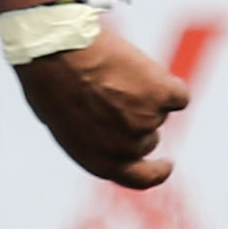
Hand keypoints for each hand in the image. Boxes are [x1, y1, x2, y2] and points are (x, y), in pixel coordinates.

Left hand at [18, 27, 189, 190]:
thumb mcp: (63, 123)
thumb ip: (92, 137)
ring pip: (159, 111)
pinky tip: (142, 69)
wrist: (56, 50)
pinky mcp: (162, 96)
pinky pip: (178, 95)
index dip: (156, 172)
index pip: (141, 179)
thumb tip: (106, 129)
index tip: (166, 165)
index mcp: (100, 162)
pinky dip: (167, 84)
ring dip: (145, 96)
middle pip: (148, 139)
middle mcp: (127, 149)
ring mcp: (147, 122)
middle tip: (113, 91)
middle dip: (136, 120)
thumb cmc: (49, 81)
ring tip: (114, 73)